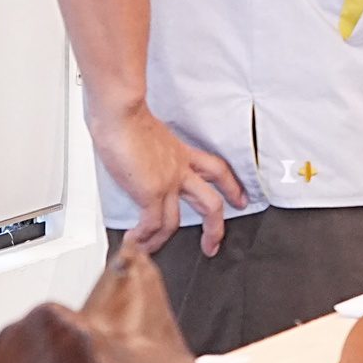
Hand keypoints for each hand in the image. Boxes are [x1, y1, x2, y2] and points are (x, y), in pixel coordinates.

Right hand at [88, 102, 247, 255]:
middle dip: (215, 227)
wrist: (122, 112)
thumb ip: (149, 149)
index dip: (231, 186)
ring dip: (164, 241)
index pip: (216, 169)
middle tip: (213, 243)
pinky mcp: (151, 192)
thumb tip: (135, 155)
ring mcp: (167, 182)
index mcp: (181, 153)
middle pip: (210, 202)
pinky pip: (152, 225)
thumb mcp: (149, 134)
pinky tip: (135, 242)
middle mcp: (179, 169)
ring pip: (177, 222)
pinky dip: (144, 238)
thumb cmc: (128, 117)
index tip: (239, 198)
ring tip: (153, 250)